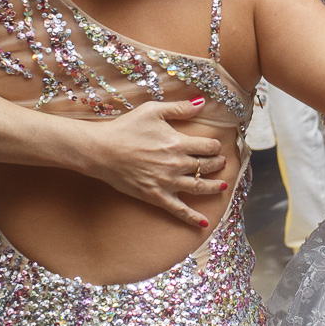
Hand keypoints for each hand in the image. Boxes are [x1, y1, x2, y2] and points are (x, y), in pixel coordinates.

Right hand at [82, 99, 227, 227]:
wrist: (102, 150)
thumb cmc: (126, 128)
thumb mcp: (153, 111)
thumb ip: (180, 108)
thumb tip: (202, 102)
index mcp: (178, 143)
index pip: (210, 147)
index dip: (215, 146)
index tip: (214, 146)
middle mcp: (177, 164)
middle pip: (208, 166)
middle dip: (217, 164)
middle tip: (220, 163)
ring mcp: (167, 182)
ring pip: (200, 188)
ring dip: (214, 187)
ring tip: (222, 186)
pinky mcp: (156, 196)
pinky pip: (179, 210)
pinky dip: (193, 218)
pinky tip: (204, 223)